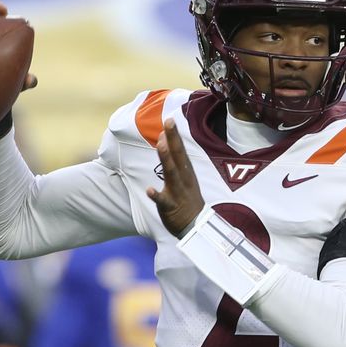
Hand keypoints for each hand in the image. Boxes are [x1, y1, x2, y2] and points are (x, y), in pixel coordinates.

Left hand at [146, 118, 204, 237]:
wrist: (196, 226)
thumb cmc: (187, 198)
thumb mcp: (183, 175)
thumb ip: (173, 158)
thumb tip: (163, 138)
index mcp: (186, 171)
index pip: (181, 150)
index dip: (175, 135)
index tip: (170, 120)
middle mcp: (183, 178)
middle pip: (178, 156)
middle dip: (173, 140)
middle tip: (168, 123)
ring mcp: (178, 192)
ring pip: (171, 174)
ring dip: (166, 160)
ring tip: (161, 146)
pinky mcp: (170, 207)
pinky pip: (163, 201)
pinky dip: (157, 196)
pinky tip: (150, 190)